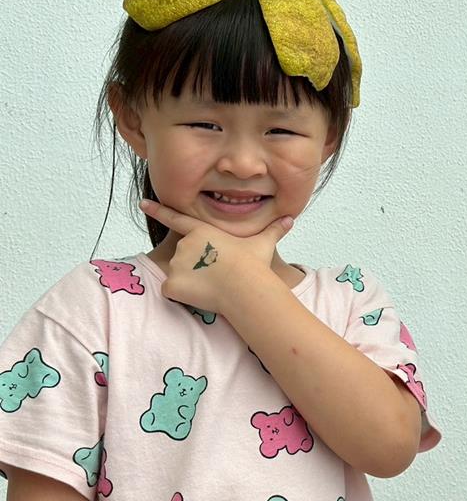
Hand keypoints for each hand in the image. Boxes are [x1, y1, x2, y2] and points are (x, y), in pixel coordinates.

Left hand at [140, 199, 293, 312]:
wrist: (245, 287)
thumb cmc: (254, 264)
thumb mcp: (263, 243)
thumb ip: (274, 230)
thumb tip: (291, 219)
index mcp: (202, 232)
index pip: (175, 218)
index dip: (157, 210)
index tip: (142, 203)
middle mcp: (184, 245)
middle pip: (183, 257)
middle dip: (194, 267)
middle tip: (216, 276)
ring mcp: (176, 265)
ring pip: (178, 276)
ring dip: (190, 283)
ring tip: (212, 287)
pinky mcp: (171, 284)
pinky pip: (172, 292)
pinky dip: (182, 296)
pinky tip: (200, 297)